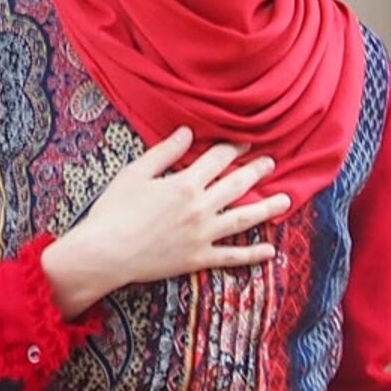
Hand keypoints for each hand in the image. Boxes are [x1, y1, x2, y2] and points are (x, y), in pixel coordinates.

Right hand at [41, 131, 290, 318]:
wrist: (104, 253)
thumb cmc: (113, 210)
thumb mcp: (135, 173)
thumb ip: (164, 152)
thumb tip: (188, 131)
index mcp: (185, 183)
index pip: (217, 159)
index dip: (233, 148)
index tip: (246, 142)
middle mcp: (200, 208)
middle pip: (237, 185)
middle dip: (256, 172)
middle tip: (272, 163)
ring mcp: (202, 235)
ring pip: (243, 219)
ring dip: (267, 209)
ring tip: (285, 201)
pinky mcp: (198, 258)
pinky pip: (231, 256)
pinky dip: (252, 254)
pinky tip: (270, 251)